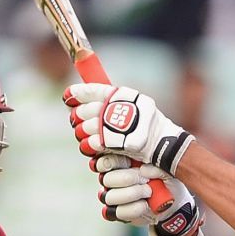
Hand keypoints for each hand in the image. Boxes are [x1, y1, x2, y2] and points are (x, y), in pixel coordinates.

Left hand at [64, 83, 194, 174]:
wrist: (167, 147)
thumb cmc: (148, 129)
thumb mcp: (133, 109)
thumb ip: (114, 105)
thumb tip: (84, 103)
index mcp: (125, 95)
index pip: (96, 89)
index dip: (78, 92)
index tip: (67, 96)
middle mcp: (123, 106)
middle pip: (89, 109)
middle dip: (78, 116)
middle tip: (75, 121)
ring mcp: (121, 124)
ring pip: (89, 127)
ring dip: (83, 133)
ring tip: (84, 137)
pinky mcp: (120, 141)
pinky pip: (97, 142)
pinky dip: (91, 145)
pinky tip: (90, 146)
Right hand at [95, 157, 200, 235]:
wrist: (174, 202)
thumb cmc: (165, 179)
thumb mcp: (163, 165)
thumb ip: (152, 160)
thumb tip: (141, 165)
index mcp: (118, 162)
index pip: (104, 160)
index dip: (114, 161)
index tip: (129, 162)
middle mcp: (111, 179)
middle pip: (106, 179)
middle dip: (127, 178)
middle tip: (145, 179)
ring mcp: (113, 197)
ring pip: (110, 196)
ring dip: (132, 193)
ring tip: (149, 192)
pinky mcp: (118, 213)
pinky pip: (118, 212)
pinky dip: (134, 208)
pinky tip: (145, 205)